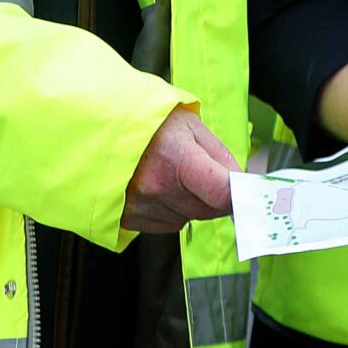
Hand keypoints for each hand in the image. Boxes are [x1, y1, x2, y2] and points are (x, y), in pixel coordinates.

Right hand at [122, 107, 236, 234]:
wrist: (100, 128)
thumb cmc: (147, 122)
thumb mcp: (190, 125)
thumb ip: (219, 155)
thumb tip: (241, 181)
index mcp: (176, 158)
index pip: (222, 193)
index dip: (240, 194)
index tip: (247, 192)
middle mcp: (157, 187)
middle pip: (208, 209)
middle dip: (216, 196)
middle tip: (206, 174)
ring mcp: (140, 206)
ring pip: (188, 218)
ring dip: (192, 203)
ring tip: (174, 175)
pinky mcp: (128, 218)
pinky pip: (166, 224)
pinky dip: (171, 210)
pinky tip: (160, 188)